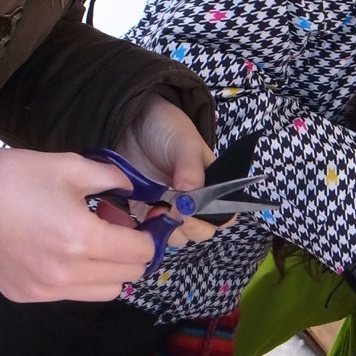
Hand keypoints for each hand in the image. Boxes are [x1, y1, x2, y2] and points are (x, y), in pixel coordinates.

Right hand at [0, 147, 156, 301]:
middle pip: (127, 277)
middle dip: (132, 254)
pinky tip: (64, 254)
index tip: (141, 225)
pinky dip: (80, 278)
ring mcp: (45, 289)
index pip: (139, 253)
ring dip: (109, 271)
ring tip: (93, 245)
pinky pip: (71, 295)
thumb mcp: (70, 166)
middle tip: (119, 232)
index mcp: (81, 238)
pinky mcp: (27, 295)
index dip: (147, 237)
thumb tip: (133, 190)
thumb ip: (111, 178)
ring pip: (103, 293)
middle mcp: (66, 273)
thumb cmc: (15, 177)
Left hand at [115, 95, 215, 247]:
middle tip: (171, 210)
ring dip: (166, 229)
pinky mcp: (144, 211)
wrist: (132, 120)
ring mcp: (169, 208)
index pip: (224, 216)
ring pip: (175, 235)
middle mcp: (194, 203)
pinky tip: (141, 213)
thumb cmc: (168, 129)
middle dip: (188, 226)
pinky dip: (145, 228)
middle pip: (199, 231)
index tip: (195, 211)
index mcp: (213, 187)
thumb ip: (191, 169)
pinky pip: (149, 230)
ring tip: (154, 209)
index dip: (212, 219)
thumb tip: (192, 195)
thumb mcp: (184, 144)